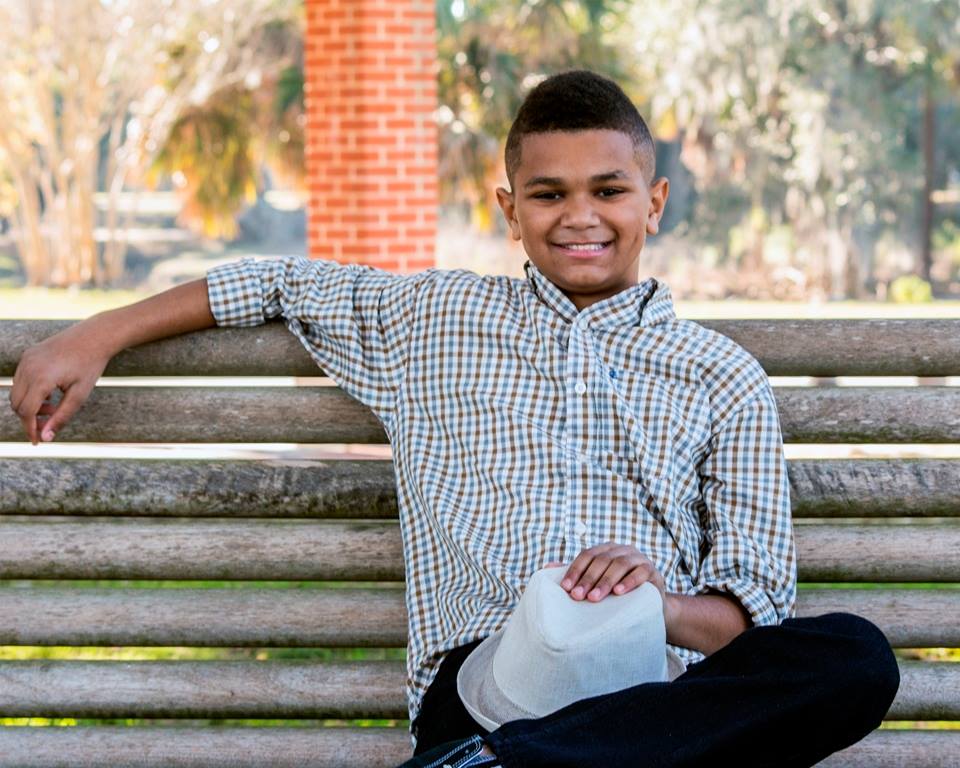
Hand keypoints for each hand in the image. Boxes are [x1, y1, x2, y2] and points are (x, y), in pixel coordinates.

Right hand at [9, 323, 112, 443]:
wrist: (94, 336)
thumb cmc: (90, 366)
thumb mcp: (79, 395)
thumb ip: (61, 417)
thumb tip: (46, 438)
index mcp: (42, 378)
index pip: (26, 412)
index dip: (30, 429)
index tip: (38, 441)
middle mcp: (29, 367)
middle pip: (16, 404)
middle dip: (30, 417)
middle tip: (50, 420)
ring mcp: (26, 359)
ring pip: (16, 392)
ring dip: (30, 405)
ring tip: (53, 405)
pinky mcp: (28, 354)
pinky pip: (20, 379)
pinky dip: (30, 391)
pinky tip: (49, 393)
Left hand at [547, 541, 666, 607]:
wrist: (650, 605)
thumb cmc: (618, 591)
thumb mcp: (597, 581)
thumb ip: (577, 573)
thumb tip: (547, 567)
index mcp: (606, 549)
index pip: (587, 555)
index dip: (575, 570)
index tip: (565, 588)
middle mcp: (622, 550)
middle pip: (602, 560)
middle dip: (588, 578)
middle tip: (577, 596)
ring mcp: (639, 558)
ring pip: (620, 564)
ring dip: (606, 581)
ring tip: (594, 598)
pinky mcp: (653, 571)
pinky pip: (641, 573)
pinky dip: (629, 582)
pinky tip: (619, 593)